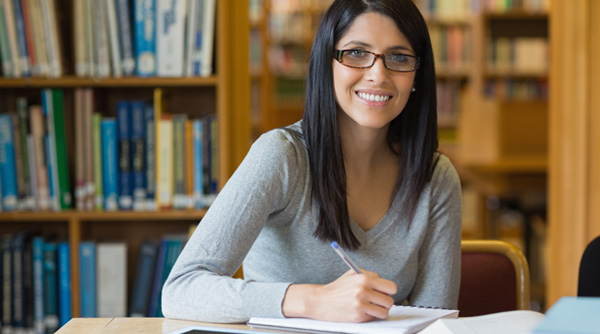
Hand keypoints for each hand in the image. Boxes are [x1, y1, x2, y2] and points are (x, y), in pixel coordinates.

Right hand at [282, 269, 396, 322]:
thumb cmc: (337, 288)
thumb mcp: (352, 274)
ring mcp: (361, 304)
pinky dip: (370, 316)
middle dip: (385, 302)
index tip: (384, 292)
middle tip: (377, 302)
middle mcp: (363, 291)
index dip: (388, 291)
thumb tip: (383, 282)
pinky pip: (373, 318)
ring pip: (384, 312)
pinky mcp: (358, 316)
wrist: (319, 300)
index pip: (391, 287)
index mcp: (364, 278)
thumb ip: (369, 275)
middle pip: (390, 301)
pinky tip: (361, 311)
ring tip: (371, 308)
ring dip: (379, 311)